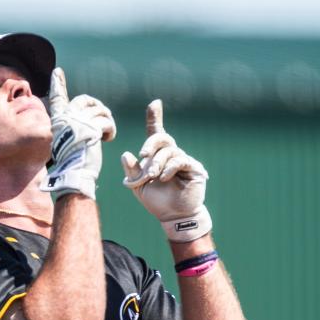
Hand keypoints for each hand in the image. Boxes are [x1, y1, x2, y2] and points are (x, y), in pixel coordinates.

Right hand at [40, 67, 115, 199]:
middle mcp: (66, 118)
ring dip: (106, 121)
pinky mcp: (91, 129)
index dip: (58, 84)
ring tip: (106, 133)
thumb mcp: (67, 141)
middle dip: (97, 107)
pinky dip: (110, 129)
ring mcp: (78, 122)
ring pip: (99, 110)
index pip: (58, 98)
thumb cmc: (72, 164)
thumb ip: (71, 128)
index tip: (57, 71)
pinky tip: (108, 139)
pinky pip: (106, 121)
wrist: (74, 175)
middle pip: (85, 100)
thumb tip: (83, 118)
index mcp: (58, 121)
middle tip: (103, 119)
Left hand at [121, 100, 211, 241]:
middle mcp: (172, 155)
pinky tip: (164, 178)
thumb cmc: (157, 201)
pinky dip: (169, 168)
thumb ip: (132, 171)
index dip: (155, 117)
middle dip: (150, 145)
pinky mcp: (194, 168)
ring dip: (157, 163)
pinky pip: (180, 160)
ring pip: (169, 151)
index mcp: (158, 156)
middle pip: (162, 137)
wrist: (173, 216)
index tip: (155, 103)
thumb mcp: (138, 186)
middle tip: (143, 157)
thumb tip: (126, 154)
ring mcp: (184, 160)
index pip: (156, 133)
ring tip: (153, 177)